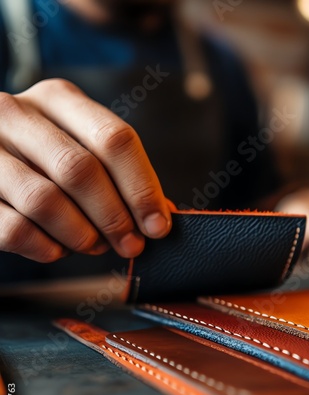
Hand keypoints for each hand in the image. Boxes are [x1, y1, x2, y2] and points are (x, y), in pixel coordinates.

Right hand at [0, 79, 171, 262]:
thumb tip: (161, 215)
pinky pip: (14, 228)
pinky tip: (58, 250)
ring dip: (81, 234)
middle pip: (81, 170)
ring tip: (95, 246)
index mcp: (58, 99)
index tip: (158, 226)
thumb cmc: (45, 158)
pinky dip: (45, 247)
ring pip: (45, 200)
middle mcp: (17, 114)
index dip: (142, 188)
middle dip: (115, 217)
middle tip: (131, 245)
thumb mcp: (82, 148)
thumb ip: (120, 176)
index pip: (114, 140)